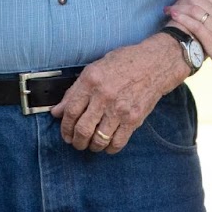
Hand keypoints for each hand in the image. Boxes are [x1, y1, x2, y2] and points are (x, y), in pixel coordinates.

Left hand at [51, 36, 181, 153]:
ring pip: (98, 140)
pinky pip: (117, 143)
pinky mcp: (134, 119)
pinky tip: (107, 145)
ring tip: (91, 144)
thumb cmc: (124, 62)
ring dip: (91, 146)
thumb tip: (57, 111)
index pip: (70, 111)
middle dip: (76, 141)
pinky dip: (109, 148)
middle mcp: (104, 96)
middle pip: (82, 129)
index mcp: (91, 80)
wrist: (154, 64)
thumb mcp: (95, 68)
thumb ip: (74, 91)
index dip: (64, 127)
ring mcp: (120, 109)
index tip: (65, 133)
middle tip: (76, 142)